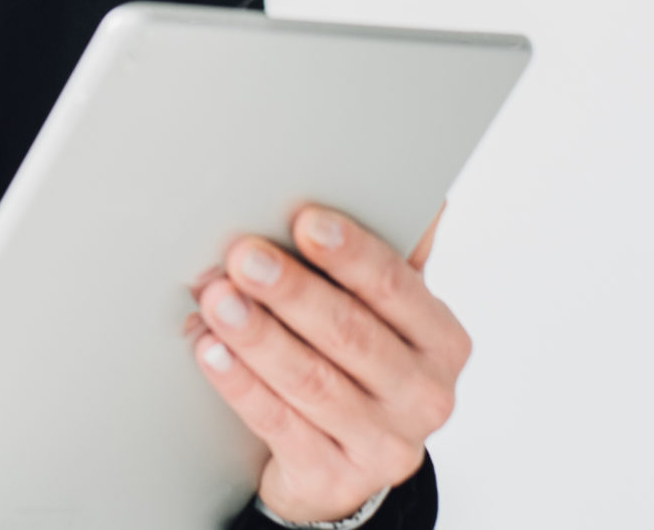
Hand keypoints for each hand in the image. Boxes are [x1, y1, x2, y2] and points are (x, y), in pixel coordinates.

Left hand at [185, 204, 466, 523]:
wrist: (345, 463)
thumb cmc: (361, 362)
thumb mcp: (387, 313)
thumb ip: (389, 252)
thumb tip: (398, 176)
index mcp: (442, 340)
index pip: (397, 287)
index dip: (351, 252)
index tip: (306, 220)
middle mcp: (423, 395)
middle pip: (350, 334)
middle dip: (292, 291)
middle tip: (243, 255)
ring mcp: (382, 444)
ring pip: (311, 381)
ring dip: (258, 334)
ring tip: (216, 297)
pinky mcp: (334, 477)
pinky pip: (279, 425)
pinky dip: (241, 384)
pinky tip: (211, 351)